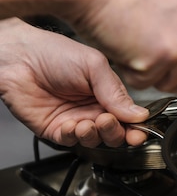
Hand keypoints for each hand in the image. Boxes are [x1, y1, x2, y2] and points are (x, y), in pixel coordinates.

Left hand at [0, 18, 148, 147]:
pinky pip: (72, 141)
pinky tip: (73, 123)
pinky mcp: (56, 129)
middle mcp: (93, 109)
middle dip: (117, 133)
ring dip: (96, 135)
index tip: (138, 132)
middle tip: (108, 122)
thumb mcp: (94, 66)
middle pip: (116, 133)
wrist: (18, 57)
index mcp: (107, 94)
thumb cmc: (54, 53)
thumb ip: (116, 92)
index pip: (129, 117)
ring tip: (88, 122)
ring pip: (96, 140)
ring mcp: (76, 120)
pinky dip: (75, 136)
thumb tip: (139, 114)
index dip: (136, 127)